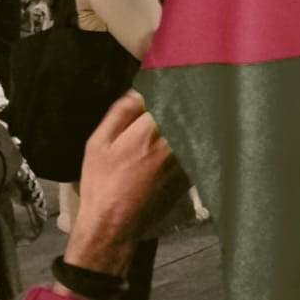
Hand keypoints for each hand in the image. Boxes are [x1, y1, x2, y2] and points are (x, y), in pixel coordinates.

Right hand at [65, 93, 189, 276]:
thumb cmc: (102, 182)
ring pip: (199, 127)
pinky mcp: (192, 174)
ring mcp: (186, 159)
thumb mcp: (98, 143)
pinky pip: (200, 147)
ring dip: (199, 115)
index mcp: (149, 130)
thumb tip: (139, 91)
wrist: (114, 225)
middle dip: (193, 96)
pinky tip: (197, 132)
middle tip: (196, 83)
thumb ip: (120, 112)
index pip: (172, 95)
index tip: (178, 74)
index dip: (175, 83)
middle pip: (191, 110)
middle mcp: (173, 142)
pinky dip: (199, 137)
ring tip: (201, 103)